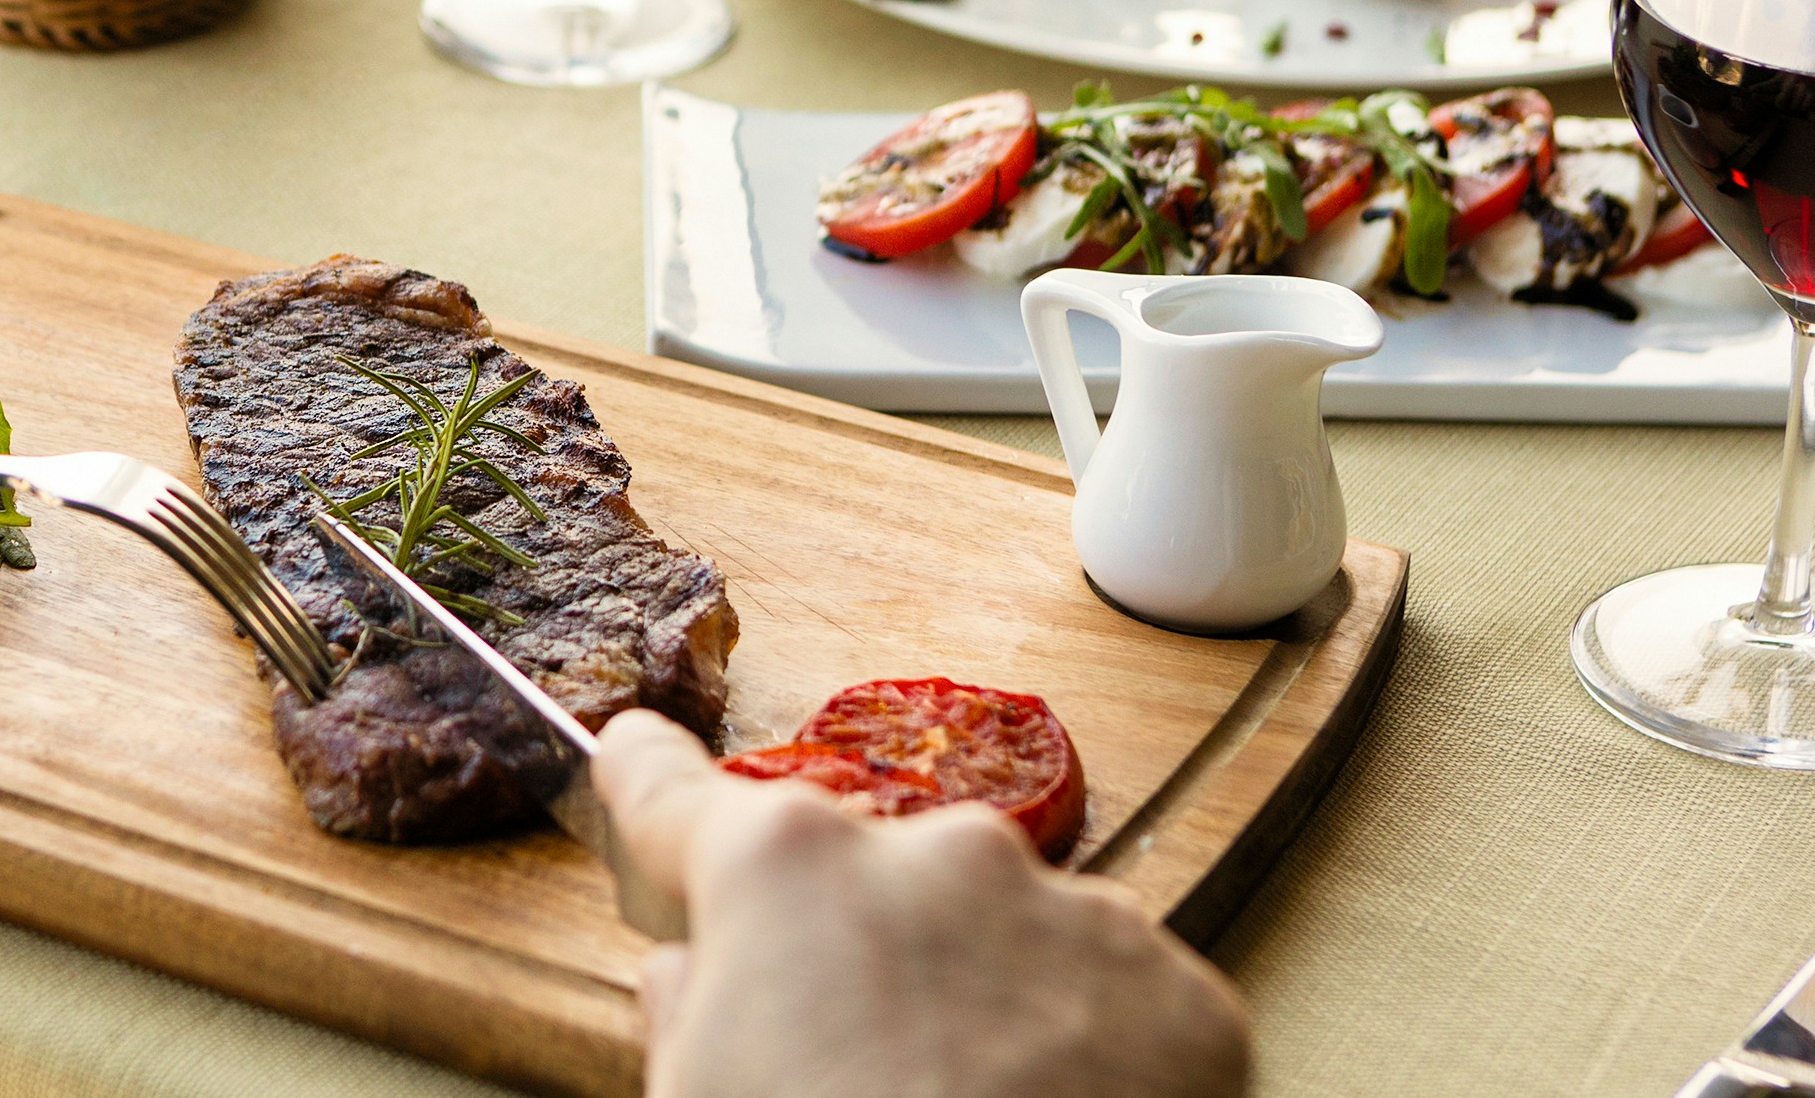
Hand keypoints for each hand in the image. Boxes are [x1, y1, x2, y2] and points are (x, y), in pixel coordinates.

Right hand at [596, 710, 1250, 1097]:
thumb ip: (683, 1019)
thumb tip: (691, 978)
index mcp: (786, 873)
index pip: (681, 797)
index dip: (649, 779)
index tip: (637, 748)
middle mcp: (937, 855)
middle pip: (868, 885)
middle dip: (856, 956)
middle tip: (846, 1069)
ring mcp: (1071, 916)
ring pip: (1000, 940)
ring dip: (977, 1004)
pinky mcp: (1177, 992)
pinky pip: (1107, 1002)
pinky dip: (1082, 1056)